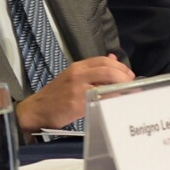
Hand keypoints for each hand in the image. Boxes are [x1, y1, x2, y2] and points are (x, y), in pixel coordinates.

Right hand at [15, 54, 134, 131]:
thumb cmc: (56, 96)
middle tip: (132, 84)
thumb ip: (92, 70)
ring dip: (121, 88)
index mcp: (77, 67)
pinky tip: (118, 103)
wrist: (37, 110)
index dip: (120, 66)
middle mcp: (78, 74)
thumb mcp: (72, 77)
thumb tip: (113, 58)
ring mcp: (77, 88)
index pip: (103, 60)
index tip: (129, 74)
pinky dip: (111, 100)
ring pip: (105, 82)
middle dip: (124, 76)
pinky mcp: (76, 103)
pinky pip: (100, 99)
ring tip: (129, 93)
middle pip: (107, 69)